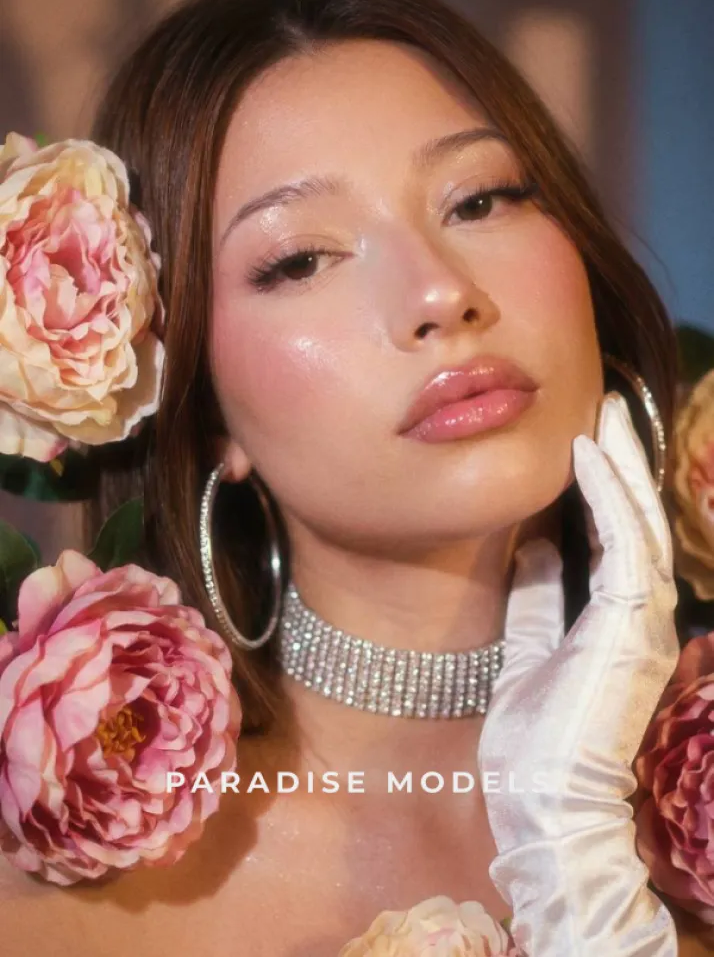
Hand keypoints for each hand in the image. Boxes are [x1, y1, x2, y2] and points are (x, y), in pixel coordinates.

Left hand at [478, 391, 679, 954]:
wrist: (543, 807)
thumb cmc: (534, 742)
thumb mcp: (527, 651)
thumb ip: (535, 600)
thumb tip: (532, 547)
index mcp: (617, 622)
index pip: (618, 538)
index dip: (606, 487)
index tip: (585, 441)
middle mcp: (641, 616)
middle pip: (638, 520)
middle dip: (624, 462)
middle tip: (607, 409)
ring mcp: (643, 621)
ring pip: (642, 522)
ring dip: (623, 465)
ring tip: (606, 414)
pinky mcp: (633, 626)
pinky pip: (628, 543)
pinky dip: (610, 495)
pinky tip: (589, 455)